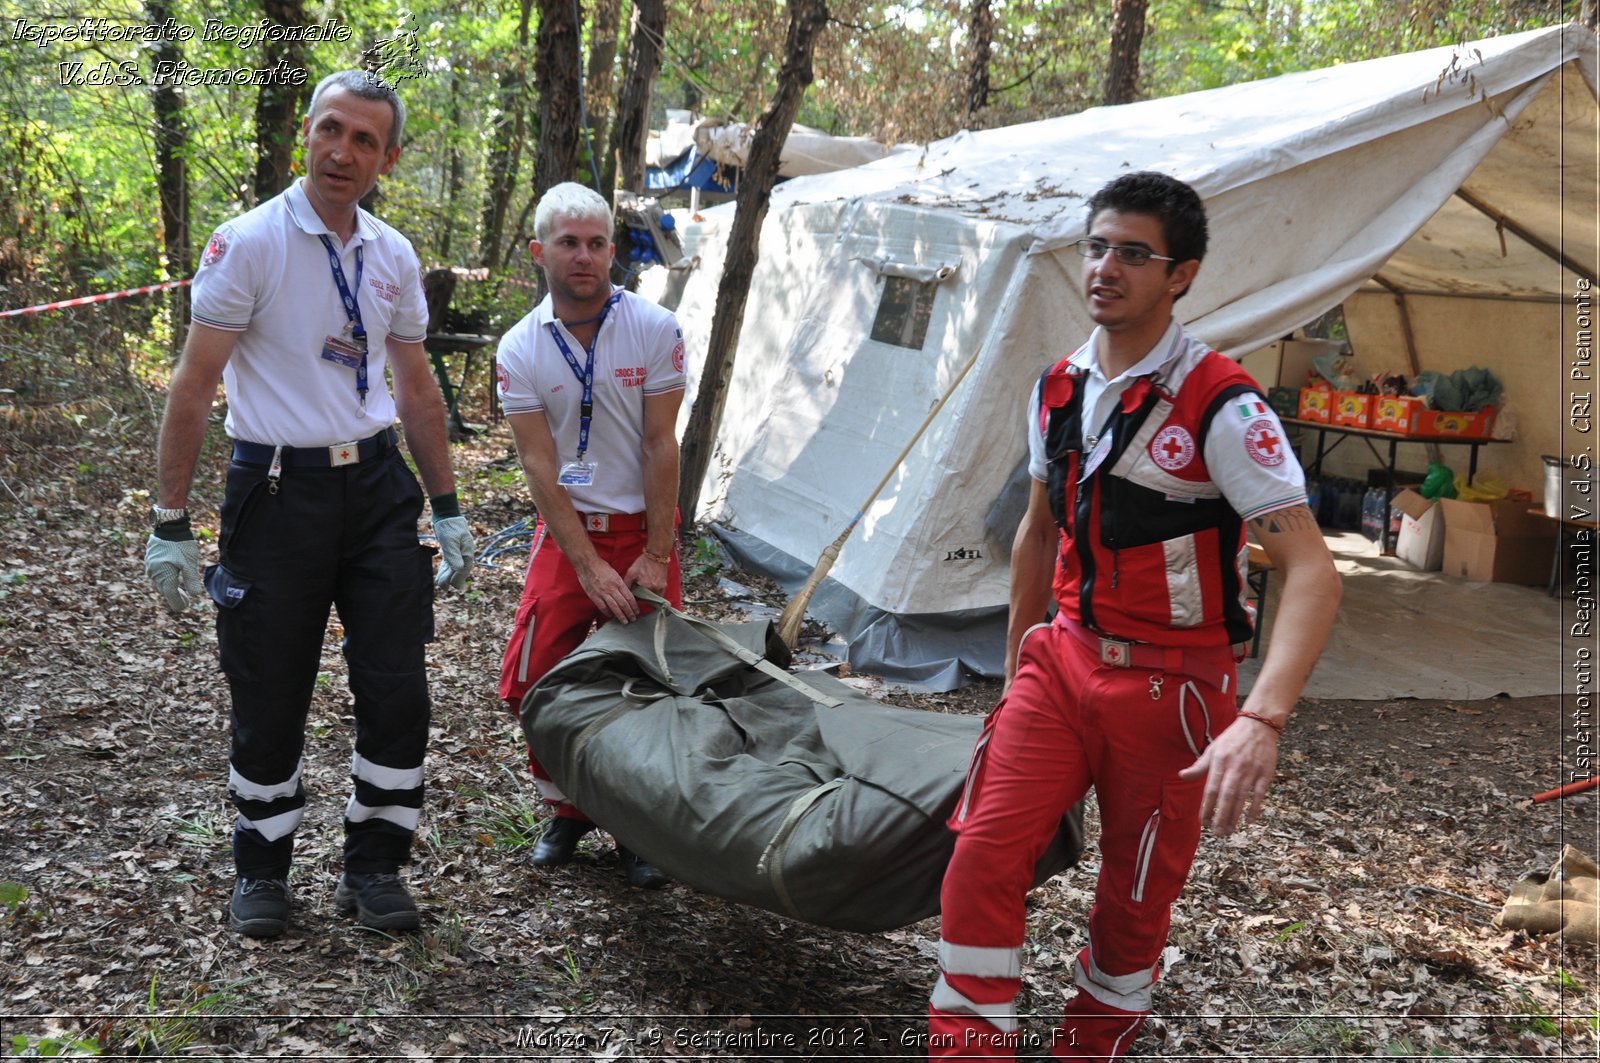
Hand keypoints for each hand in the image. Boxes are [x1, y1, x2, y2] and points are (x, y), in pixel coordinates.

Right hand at [145, 534, 202, 613]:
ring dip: (169, 587)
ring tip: (179, 590)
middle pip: (165, 590)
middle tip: (186, 600)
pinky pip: (157, 574)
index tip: (186, 606)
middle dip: (175, 596)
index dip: (179, 602)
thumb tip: (196, 595)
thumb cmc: (181, 545)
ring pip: (160, 582)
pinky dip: (165, 578)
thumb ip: (191, 579)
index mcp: (165, 576)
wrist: (168, 526)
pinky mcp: (150, 560)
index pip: (171, 595)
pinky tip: (171, 576)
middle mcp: (154, 574)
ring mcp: (150, 567)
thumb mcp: (190, 563)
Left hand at [433, 515, 474, 590]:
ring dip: (448, 575)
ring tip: (440, 584)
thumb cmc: (448, 526)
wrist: (446, 514)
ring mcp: (459, 550)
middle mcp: (465, 552)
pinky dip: (446, 569)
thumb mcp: (449, 541)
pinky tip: (441, 574)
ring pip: (454, 566)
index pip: (463, 568)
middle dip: (451, 579)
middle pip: (459, 569)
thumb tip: (459, 569)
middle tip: (443, 588)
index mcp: (467, 551)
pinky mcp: (452, 548)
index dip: (457, 578)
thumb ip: (454, 555)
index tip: (450, 586)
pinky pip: (450, 561)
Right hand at [577, 558, 639, 623]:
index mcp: (618, 582)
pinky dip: (608, 613)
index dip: (634, 606)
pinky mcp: (594, 596)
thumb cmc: (601, 567)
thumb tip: (625, 593)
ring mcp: (603, 593)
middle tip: (633, 619)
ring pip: (614, 608)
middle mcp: (612, 589)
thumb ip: (620, 584)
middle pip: (623, 604)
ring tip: (625, 621)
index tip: (637, 611)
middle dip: (629, 613)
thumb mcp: (614, 573)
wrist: (587, 564)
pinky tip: (611, 616)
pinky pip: (603, 607)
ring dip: (620, 616)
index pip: (629, 597)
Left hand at [622, 549, 669, 597]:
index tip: (633, 592)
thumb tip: (626, 592)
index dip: (635, 596)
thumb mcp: (631, 572)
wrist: (657, 554)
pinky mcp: (665, 585)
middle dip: (642, 596)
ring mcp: (661, 588)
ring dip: (648, 595)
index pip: (638, 599)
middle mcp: (654, 589)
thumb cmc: (643, 562)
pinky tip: (651, 587)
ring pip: (653, 598)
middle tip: (638, 590)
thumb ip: (627, 583)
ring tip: (645, 587)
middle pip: (646, 599)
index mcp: (645, 587)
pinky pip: (659, 594)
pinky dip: (654, 593)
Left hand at [1178, 713, 1280, 835]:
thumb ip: (1199, 766)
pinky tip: (1249, 821)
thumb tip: (1182, 775)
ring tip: (1229, 831)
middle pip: (1226, 796)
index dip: (1206, 806)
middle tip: (1217, 833)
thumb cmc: (1232, 739)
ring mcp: (1251, 770)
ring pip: (1242, 797)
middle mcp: (1234, 767)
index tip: (1203, 822)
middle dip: (1221, 816)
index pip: (1210, 788)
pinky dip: (1255, 808)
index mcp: (1219, 761)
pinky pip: (1259, 794)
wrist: (1258, 725)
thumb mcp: (1212, 749)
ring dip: (1235, 816)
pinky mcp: (1266, 773)